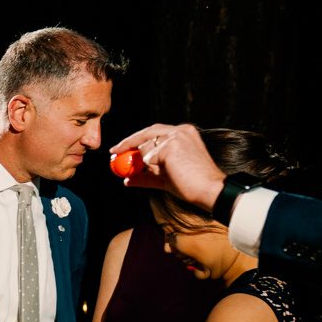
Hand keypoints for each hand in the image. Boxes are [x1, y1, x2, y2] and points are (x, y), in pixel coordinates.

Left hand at [108, 123, 225, 210]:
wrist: (208, 190)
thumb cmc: (190, 185)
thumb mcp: (164, 178)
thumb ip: (146, 176)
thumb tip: (126, 180)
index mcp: (183, 133)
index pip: (154, 132)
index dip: (136, 140)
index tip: (120, 149)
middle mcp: (180, 131)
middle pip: (147, 133)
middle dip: (128, 143)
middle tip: (113, 153)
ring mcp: (176, 137)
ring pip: (146, 148)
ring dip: (146, 164)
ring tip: (164, 174)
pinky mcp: (170, 146)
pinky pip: (148, 159)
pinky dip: (151, 169)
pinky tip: (168, 173)